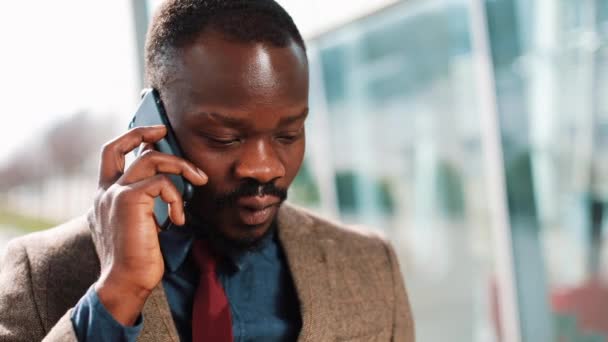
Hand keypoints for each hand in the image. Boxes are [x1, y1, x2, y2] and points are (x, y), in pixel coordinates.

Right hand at [90, 125, 206, 324]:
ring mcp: (114, 193)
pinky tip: (179, 219)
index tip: (156, 132)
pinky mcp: (128, 199)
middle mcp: (105, 190)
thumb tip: (167, 187)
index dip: (131, 137)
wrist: (125, 281)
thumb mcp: (140, 223)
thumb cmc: (137, 257)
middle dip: (145, 132)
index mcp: (105, 195)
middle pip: (120, 145)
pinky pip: (162, 183)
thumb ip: (144, 203)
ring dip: (181, 166)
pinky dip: (177, 198)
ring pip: (150, 159)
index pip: (111, 153)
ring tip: (199, 181)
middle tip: (167, 132)